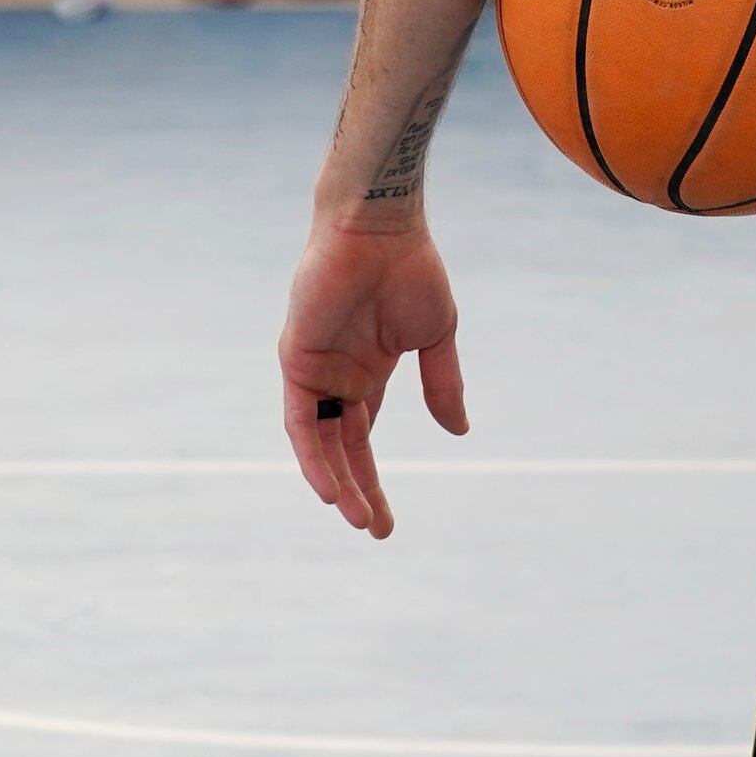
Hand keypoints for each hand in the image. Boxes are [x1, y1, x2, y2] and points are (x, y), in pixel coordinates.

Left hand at [280, 219, 471, 538]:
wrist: (379, 226)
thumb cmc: (410, 269)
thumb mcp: (435, 336)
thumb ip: (441, 385)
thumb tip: (459, 432)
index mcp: (368, 371)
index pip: (364, 438)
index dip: (373, 480)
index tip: (387, 521)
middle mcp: (337, 377)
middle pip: (343, 449)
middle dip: (357, 491)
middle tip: (376, 530)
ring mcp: (315, 370)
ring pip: (321, 443)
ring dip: (336, 483)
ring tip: (358, 518)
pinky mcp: (296, 360)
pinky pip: (302, 421)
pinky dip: (313, 455)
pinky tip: (329, 486)